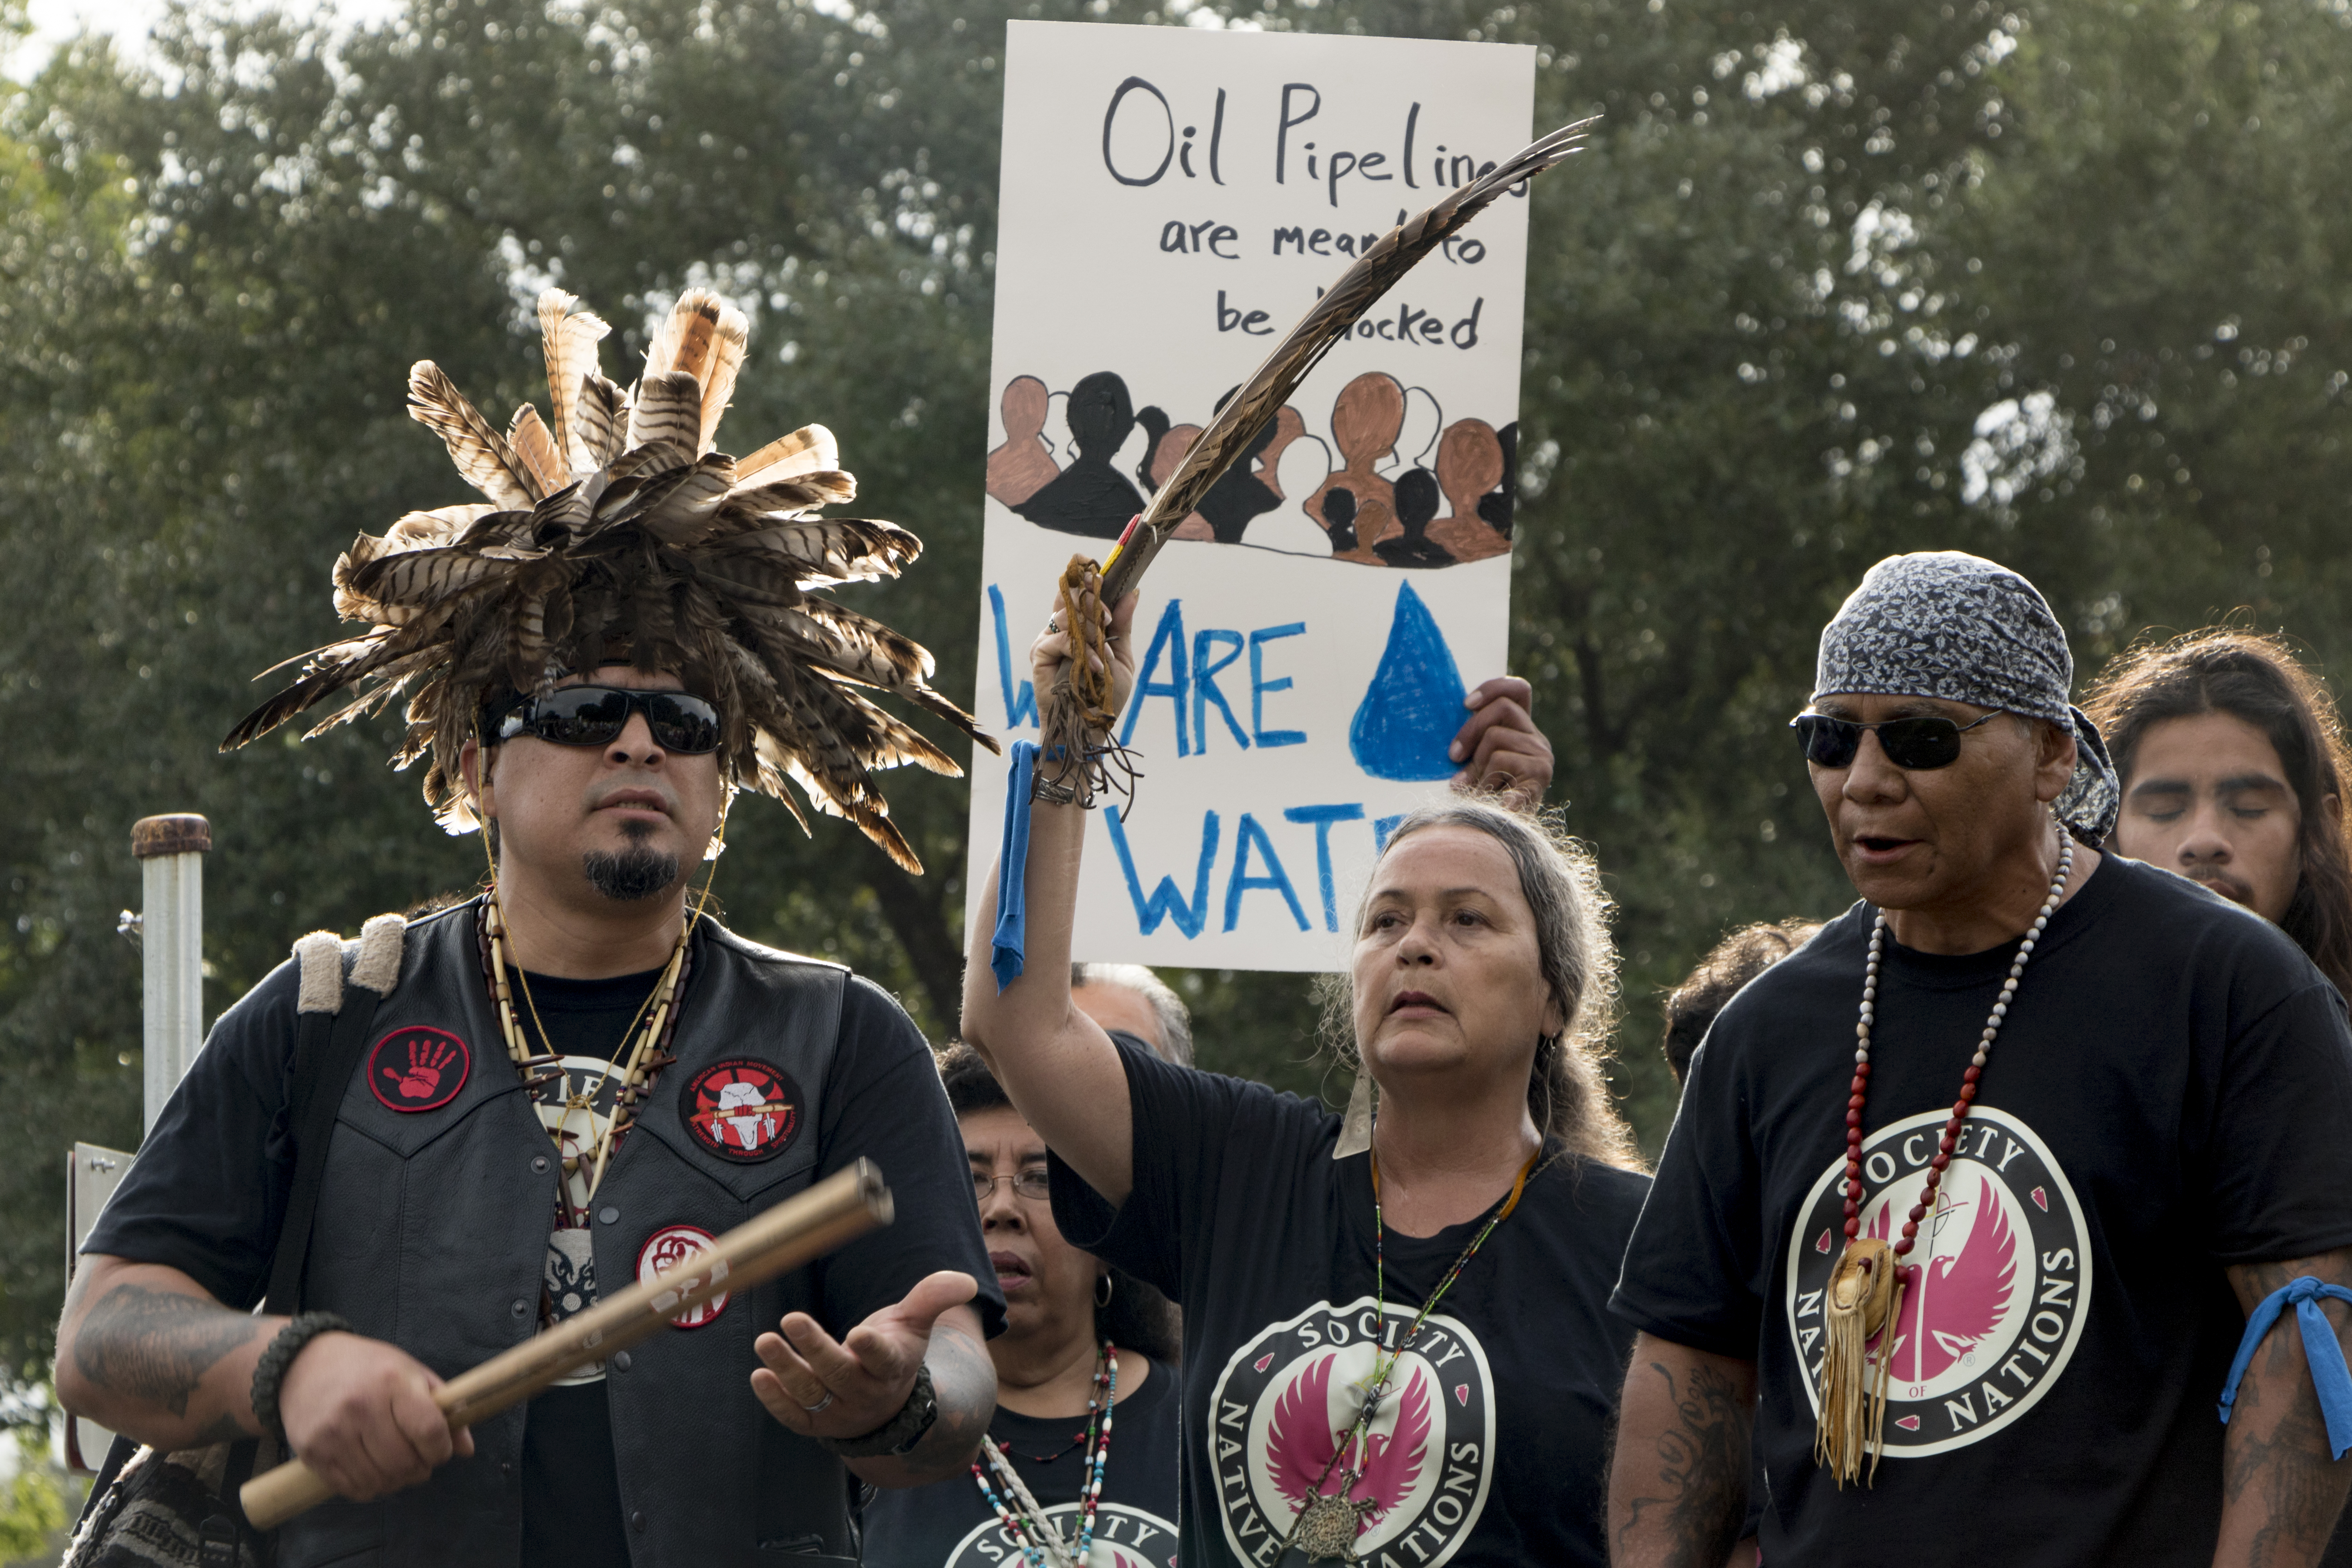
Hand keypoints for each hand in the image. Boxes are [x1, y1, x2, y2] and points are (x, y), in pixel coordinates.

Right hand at [278, 1332, 472, 1501]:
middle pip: (404, 1462)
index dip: (442, 1449)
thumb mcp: (410, 1373)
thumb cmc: (368, 1368)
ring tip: (399, 1468)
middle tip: (421, 1463)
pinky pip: (351, 1488)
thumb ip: (443, 1408)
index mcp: (391, 1382)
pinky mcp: (312, 1453)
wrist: (303, 1365)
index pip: (428, 1430)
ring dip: (397, 1482)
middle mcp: (360, 1408)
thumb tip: (466, 1450)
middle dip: (421, 1469)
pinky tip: (374, 1472)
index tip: (441, 1450)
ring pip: (378, 1480)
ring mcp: (333, 1433)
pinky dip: (370, 1488)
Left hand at [751, 1271, 977, 1439]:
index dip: (871, 1349)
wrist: (884, 1406)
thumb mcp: (914, 1324)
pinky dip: (775, 1400)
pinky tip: (759, 1376)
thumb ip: (932, 1298)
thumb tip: (966, 1281)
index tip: (859, 1333)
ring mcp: (838, 1412)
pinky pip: (793, 1416)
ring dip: (786, 1369)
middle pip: (838, 1374)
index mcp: (891, 1367)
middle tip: (791, 1319)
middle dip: (815, 1348)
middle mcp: (865, 1394)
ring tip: (765, 1341)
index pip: (883, 1360)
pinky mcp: (814, 1423)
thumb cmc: (895, 1353)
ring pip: (811, 1393)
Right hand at [1029, 587, 1138, 723]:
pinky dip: (1082, 650)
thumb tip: (1133, 591)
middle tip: (1107, 617)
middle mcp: (1062, 628)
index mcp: (1080, 625)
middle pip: (1070, 593)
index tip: (1100, 572)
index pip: (1078, 590)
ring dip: (1091, 628)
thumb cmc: (1105, 695)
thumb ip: (1123, 625)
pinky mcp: (1040, 652)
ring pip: (1067, 613)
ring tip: (1104, 649)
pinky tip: (1095, 666)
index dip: (1086, 576)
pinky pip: (1061, 638)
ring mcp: (1049, 638)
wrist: (1090, 724)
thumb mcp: (1122, 656)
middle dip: (1092, 598)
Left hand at [1450, 676, 1551, 811]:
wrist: (1507, 835)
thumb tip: (1453, 742)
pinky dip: (1494, 785)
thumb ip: (1474, 741)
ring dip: (1477, 769)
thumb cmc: (1484, 796)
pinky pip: (1505, 767)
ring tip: (1476, 790)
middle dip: (1470, 731)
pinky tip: (1496, 801)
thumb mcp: (1477, 762)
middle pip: (1502, 709)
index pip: (1518, 690)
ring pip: (1497, 743)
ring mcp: (1541, 760)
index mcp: (1522, 730)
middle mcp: (1537, 740)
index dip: (1493, 688)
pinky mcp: (1538, 780)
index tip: (1465, 704)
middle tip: (1453, 756)